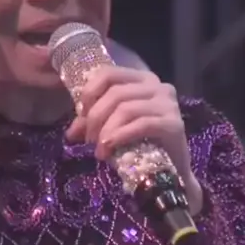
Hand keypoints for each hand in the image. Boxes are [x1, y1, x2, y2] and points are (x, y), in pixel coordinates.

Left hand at [66, 66, 202, 213]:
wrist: (174, 170)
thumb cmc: (143, 143)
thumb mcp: (115, 127)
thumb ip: (94, 123)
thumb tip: (70, 133)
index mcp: (141, 79)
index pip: (109, 73)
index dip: (90, 92)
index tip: (81, 114)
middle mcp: (157, 85)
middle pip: (115, 93)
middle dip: (95, 117)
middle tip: (88, 139)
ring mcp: (168, 103)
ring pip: (126, 109)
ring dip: (106, 131)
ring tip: (99, 150)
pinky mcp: (173, 123)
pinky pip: (141, 125)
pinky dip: (120, 136)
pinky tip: (110, 149)